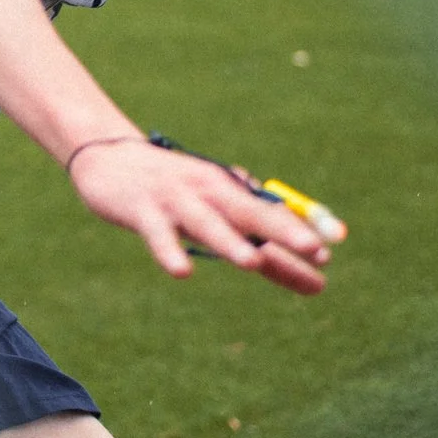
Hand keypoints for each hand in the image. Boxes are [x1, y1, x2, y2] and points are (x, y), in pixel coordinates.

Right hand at [66, 137, 337, 295]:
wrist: (108, 157)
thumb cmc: (171, 192)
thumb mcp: (215, 214)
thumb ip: (259, 247)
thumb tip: (315, 280)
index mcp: (230, 191)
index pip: (272, 213)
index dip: (300, 230)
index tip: (330, 251)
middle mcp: (208, 191)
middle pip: (250, 213)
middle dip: (282, 231)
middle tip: (314, 249)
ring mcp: (175, 200)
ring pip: (207, 223)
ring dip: (229, 242)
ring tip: (251, 262)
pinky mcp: (142, 210)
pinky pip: (158, 234)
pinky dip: (169, 251)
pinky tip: (182, 272)